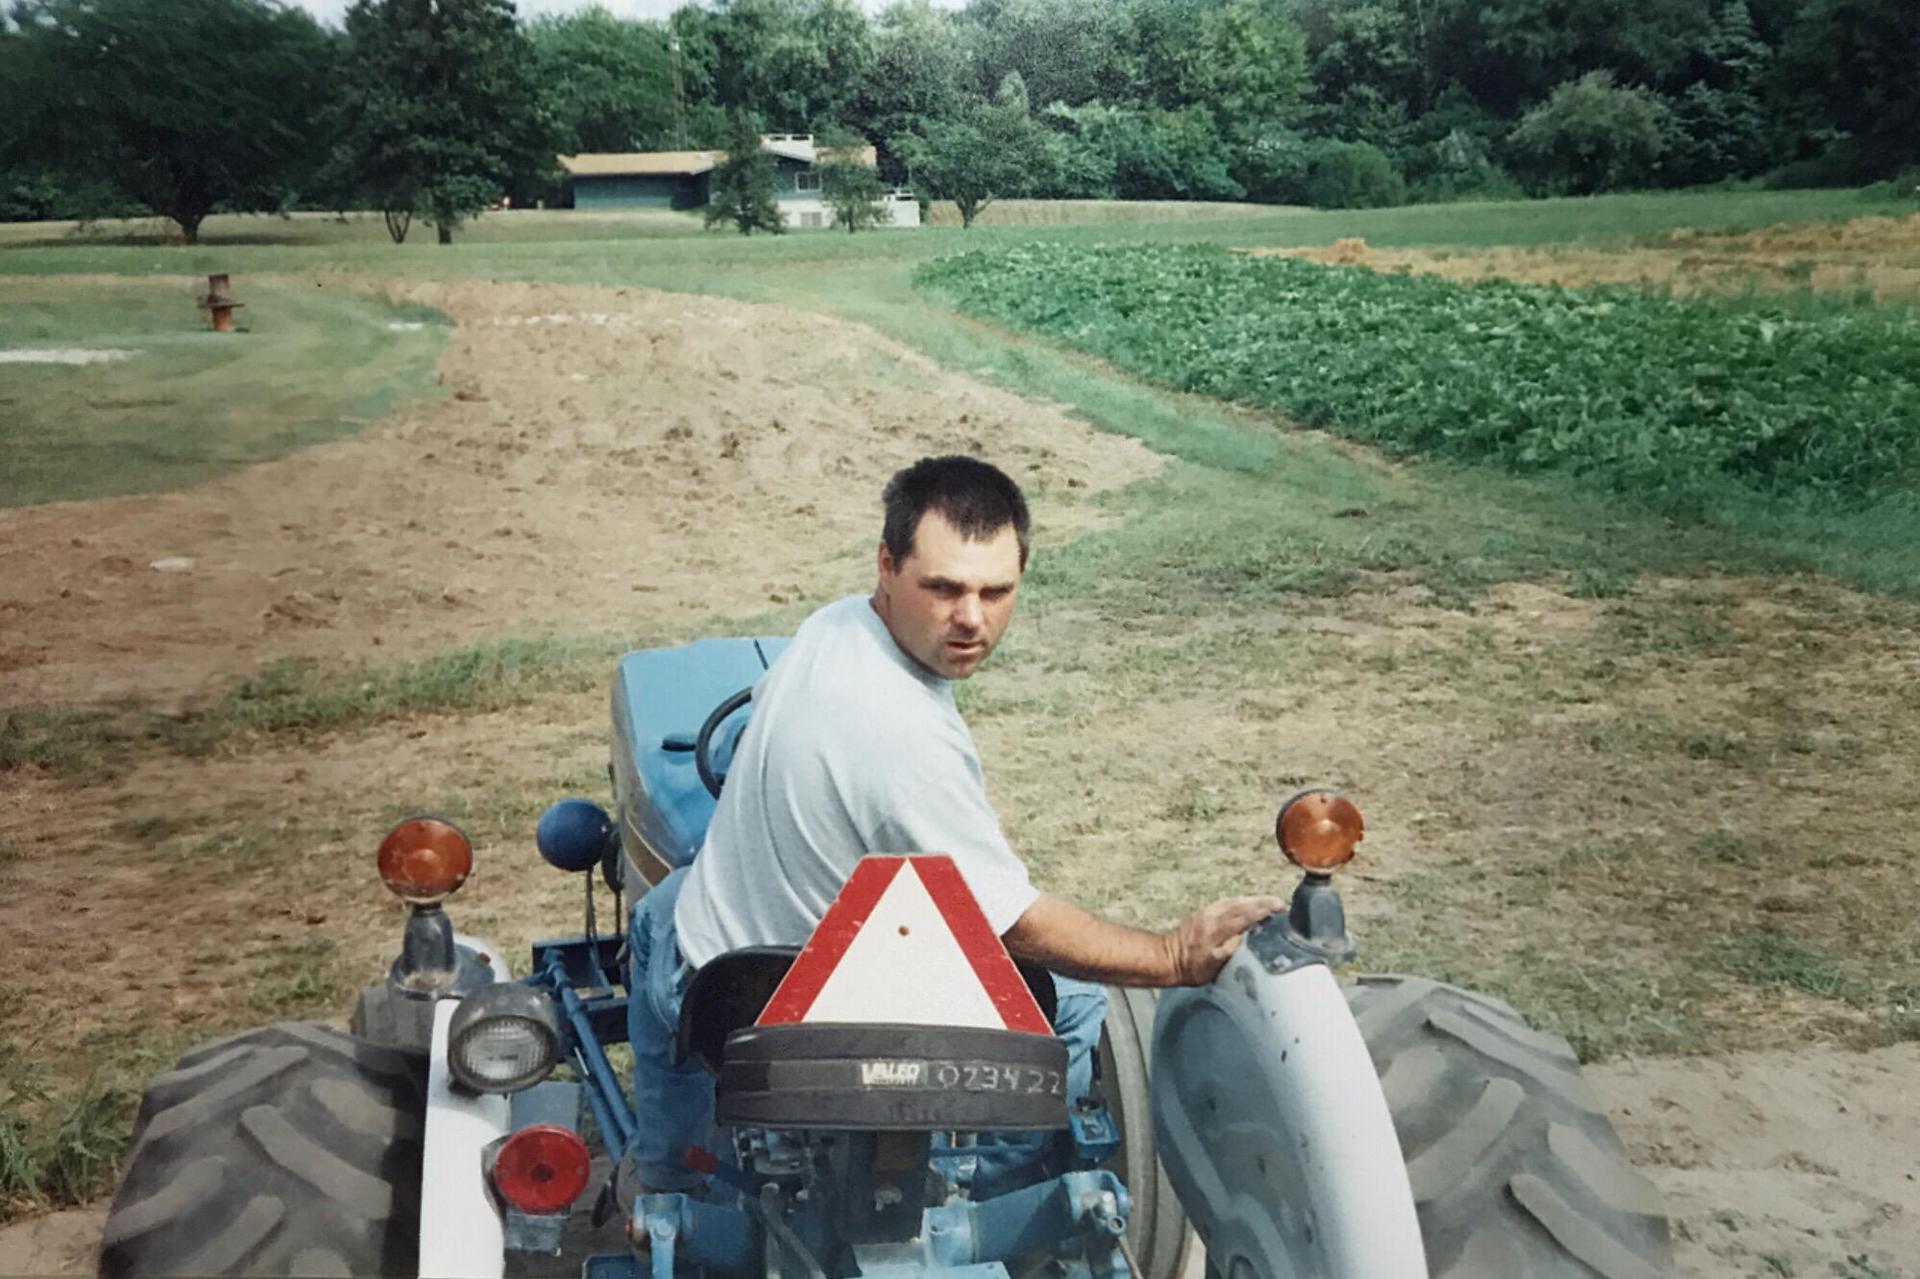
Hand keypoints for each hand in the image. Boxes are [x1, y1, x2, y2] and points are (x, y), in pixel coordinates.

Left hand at [1166, 895, 1285, 985]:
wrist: (1168, 959)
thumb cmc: (1192, 967)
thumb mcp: (1213, 965)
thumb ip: (1230, 950)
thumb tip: (1246, 936)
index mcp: (1217, 930)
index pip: (1245, 915)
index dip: (1263, 910)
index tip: (1279, 907)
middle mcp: (1213, 917)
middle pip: (1242, 904)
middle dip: (1262, 902)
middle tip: (1280, 903)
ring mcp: (1207, 911)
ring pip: (1234, 901)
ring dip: (1252, 900)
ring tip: (1269, 902)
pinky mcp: (1203, 911)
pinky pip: (1226, 902)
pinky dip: (1240, 901)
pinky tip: (1248, 903)